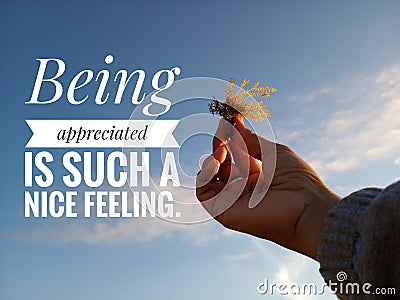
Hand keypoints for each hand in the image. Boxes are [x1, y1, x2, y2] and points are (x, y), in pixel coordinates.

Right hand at [196, 115, 339, 258]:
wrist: (306, 207)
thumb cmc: (298, 180)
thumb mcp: (272, 152)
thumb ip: (249, 139)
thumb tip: (234, 121)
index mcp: (257, 177)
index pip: (234, 156)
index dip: (229, 140)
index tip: (226, 123)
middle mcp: (243, 190)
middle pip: (221, 167)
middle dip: (219, 147)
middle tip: (222, 134)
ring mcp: (233, 202)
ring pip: (209, 181)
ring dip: (210, 161)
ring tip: (221, 150)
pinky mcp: (225, 213)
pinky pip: (204, 194)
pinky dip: (204, 176)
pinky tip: (215, 162)